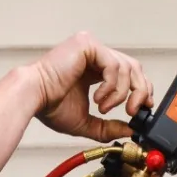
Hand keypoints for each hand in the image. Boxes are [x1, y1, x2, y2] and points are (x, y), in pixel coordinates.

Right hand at [29, 31, 153, 141]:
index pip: (129, 72)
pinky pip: (113, 65)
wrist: (34, 98)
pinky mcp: (87, 44)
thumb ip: (108, 126)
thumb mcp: (86, 121)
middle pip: (134, 67)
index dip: (140, 89)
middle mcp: (95, 54)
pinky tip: (97, 98)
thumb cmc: (51, 106)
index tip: (142, 108)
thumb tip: (129, 132)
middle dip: (139, 91)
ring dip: (121, 94)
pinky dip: (111, 85)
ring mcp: (91, 47)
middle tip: (133, 111)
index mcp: (95, 68)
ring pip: (126, 67)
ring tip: (103, 107)